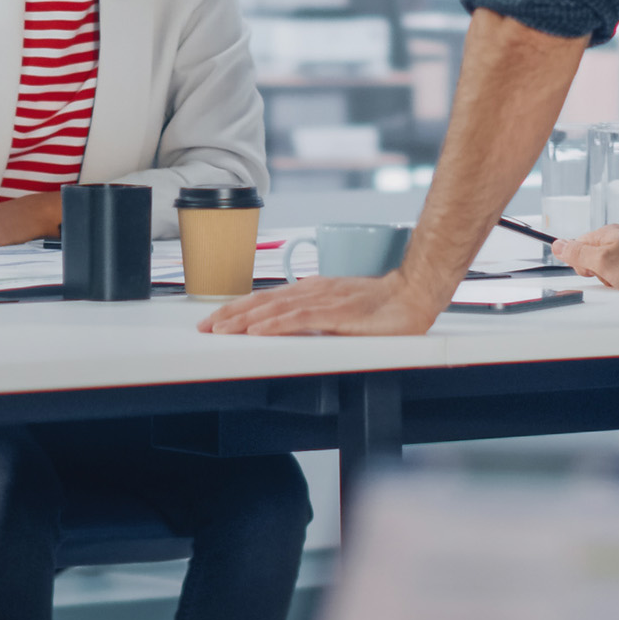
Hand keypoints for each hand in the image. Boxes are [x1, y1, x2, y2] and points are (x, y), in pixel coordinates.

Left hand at [202, 271, 442, 336]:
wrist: (412, 295)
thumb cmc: (381, 305)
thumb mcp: (340, 310)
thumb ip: (316, 317)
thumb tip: (291, 328)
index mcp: (313, 290)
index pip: (268, 298)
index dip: (239, 308)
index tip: (216, 319)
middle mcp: (313, 291)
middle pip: (263, 301)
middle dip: (231, 314)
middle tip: (206, 326)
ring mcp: (323, 300)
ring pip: (274, 308)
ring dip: (245, 319)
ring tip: (222, 329)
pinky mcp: (335, 313)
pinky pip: (298, 318)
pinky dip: (274, 324)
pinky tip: (258, 330)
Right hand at [554, 225, 618, 290]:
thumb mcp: (602, 261)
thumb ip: (578, 253)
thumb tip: (557, 245)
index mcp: (605, 234)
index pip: (579, 247)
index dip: (582, 264)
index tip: (593, 272)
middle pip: (598, 257)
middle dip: (604, 274)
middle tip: (615, 278)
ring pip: (616, 264)